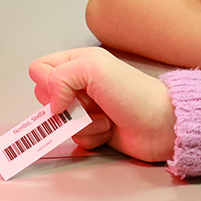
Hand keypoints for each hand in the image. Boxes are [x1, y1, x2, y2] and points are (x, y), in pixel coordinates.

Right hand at [29, 47, 176, 162]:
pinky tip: (108, 130)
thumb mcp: (94, 68)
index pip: (39, 69)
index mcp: (79, 62)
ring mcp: (86, 108)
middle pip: (45, 97)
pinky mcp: (94, 130)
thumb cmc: (134, 93)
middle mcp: (80, 83)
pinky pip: (74, 138)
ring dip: (80, 123)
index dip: (48, 83)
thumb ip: (60, 76)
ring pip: (58, 121)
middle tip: (88, 103)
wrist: (161, 125)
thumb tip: (51, 103)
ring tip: (104, 118)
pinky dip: (90, 137)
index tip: (68, 91)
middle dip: (64, 106)